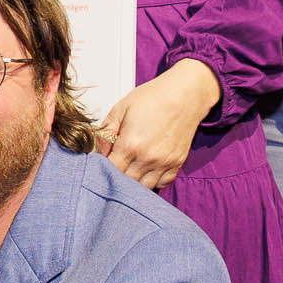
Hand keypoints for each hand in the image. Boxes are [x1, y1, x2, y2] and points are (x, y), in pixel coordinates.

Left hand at [95, 59, 219, 192]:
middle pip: (125, 183)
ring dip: (134, 182)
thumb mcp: (120, 108)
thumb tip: (97, 152)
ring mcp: (164, 163)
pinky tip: (146, 169)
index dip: (102, 170)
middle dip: (117, 178)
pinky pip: (162, 184)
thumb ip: (105, 133)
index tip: (102, 163)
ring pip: (143, 188)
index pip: (110, 172)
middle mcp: (148, 158)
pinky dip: (152, 181)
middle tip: (115, 165)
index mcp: (131, 145)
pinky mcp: (177, 164)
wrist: (185, 94)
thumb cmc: (153, 98)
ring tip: (130, 168)